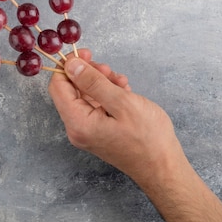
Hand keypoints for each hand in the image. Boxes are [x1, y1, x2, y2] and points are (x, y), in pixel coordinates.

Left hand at [48, 49, 186, 187]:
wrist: (163, 168)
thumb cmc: (148, 138)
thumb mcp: (122, 103)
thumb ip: (93, 82)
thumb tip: (70, 65)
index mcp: (78, 122)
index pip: (58, 86)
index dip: (69, 66)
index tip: (86, 53)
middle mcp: (77, 128)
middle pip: (71, 89)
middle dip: (89, 74)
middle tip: (109, 70)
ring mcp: (87, 131)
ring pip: (85, 95)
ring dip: (102, 83)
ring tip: (122, 83)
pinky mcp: (98, 131)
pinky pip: (96, 105)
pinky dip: (108, 94)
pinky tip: (124, 92)